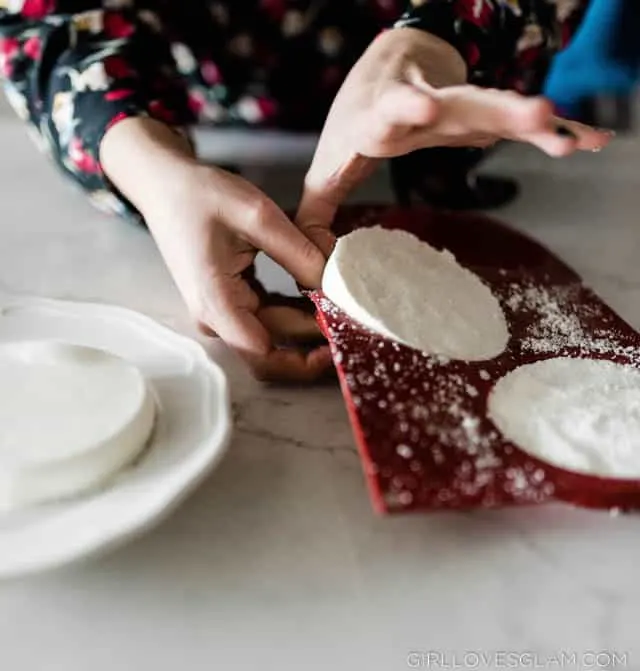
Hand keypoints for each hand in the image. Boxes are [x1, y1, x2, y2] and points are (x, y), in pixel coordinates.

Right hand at [101, 118, 332, 381]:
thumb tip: (333, 283)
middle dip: (314, 342)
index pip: (265, 355)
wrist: (165, 186)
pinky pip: (268, 320)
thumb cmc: (202, 195)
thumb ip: (297, 251)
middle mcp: (216, 318)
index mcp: (217, 302)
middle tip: (353, 322)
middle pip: (273, 350)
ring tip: (343, 309)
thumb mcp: (257, 214)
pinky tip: (320, 298)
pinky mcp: (230, 303)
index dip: (306, 357)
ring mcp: (222, 313)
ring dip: (307, 329)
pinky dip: (295, 313)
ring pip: (273, 338)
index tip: (340, 337)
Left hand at [297, 27, 612, 241]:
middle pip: (462, 103)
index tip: (426, 106)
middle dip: (498, 109)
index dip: (407, 106)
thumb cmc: (356, 124)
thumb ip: (315, 212)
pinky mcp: (481, 114)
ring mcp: (457, 105)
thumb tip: (314, 266)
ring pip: (498, 108)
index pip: (390, 110)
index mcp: (380, 117)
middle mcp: (423, 105)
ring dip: (531, 122)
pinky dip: (555, 132)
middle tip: (537, 116)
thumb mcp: (329, 164)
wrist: (387, 67)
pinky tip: (590, 139)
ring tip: (567, 138)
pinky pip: (521, 125)